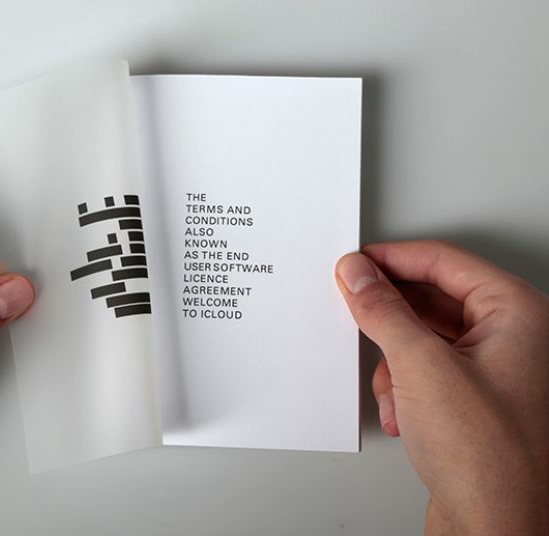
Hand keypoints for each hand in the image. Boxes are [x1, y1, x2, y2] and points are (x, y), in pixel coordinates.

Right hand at [335, 240, 548, 534]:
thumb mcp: (421, 367)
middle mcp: (513, 338)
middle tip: (354, 311)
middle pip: (433, 300)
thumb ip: (384, 311)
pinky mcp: (476, 401)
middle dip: (392, 320)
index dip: (393, 259)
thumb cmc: (490, 459)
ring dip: (396, 362)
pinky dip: (406, 387)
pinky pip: (428, 372)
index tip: (354, 264)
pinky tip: (405, 414)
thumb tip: (359, 274)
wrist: (496, 530)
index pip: (443, 262)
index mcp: (516, 314)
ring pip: (425, 339)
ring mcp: (496, 371)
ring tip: (394, 389)